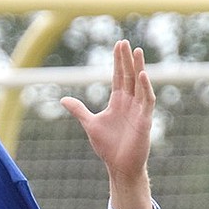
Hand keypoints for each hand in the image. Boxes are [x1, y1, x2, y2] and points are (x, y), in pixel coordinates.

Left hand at [60, 40, 154, 208]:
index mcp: (118, 101)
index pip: (119, 77)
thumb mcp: (90, 124)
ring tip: (136, 51)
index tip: (118, 45)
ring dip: (138, 67)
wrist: (119, 165)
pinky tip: (142, 75)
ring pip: (140, 84)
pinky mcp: (145, 119)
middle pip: (129, 76)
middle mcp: (130, 102)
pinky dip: (145, 87)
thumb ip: (79, 110)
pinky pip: (146, 100)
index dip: (118, 62)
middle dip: (126, 59)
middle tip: (124, 42)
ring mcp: (138, 109)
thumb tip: (63, 99)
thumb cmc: (108, 146)